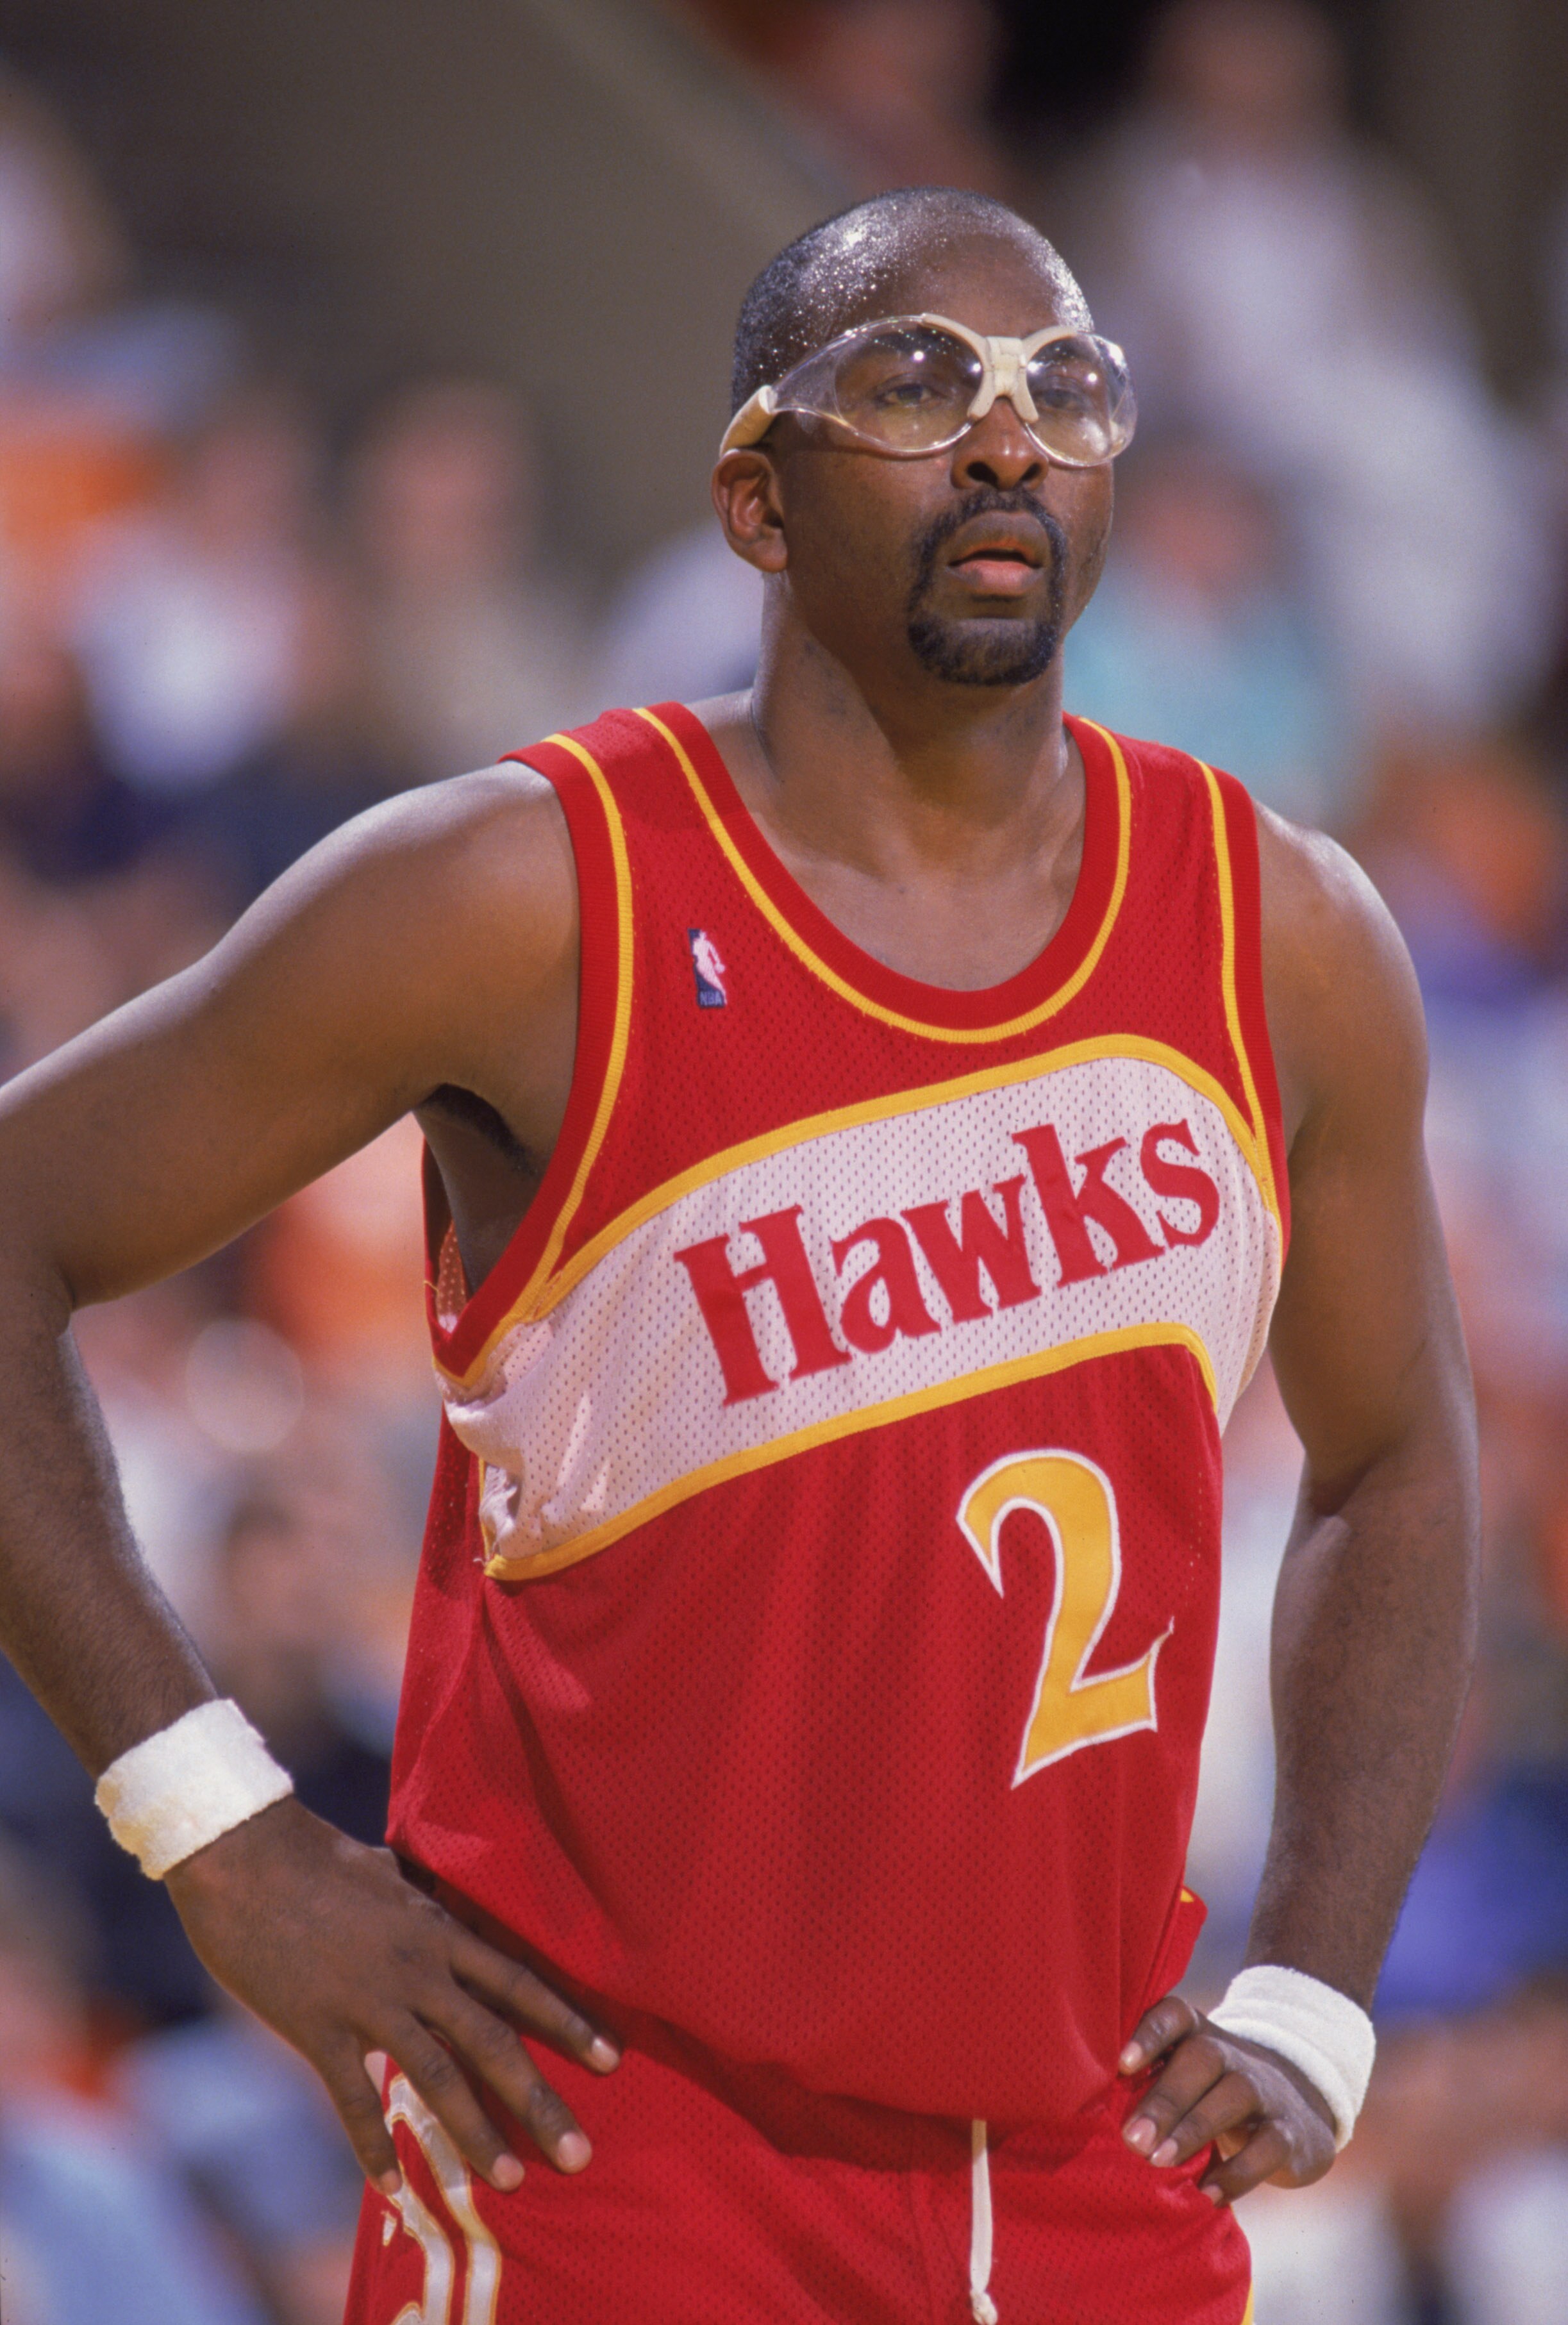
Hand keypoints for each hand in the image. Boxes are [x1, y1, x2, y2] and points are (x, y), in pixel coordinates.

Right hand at [165, 1797, 617, 2195]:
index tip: (611, 2059)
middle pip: (494, 2041)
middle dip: (539, 2100)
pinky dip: (373, 2147)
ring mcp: (370, 2001)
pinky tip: (393, 2189)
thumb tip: (438, 1897)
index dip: (567, 2021)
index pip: (517, 1982)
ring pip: (437, 2077)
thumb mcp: (388, 1872)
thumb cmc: (316, 1856)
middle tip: (580, 2155)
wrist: (245, 1856)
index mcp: (438, 1930)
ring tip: (511, 2182)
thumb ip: (420, 1897)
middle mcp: (419, 1969)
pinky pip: (353, 2098)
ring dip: (474, 2134)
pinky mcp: (319, 2027)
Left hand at [1118, 1992, 1335, 2204]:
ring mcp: (1264, 2090)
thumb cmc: (1213, 2095)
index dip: (1149, 2034)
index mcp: (1197, 2035)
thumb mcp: (1185, 2080)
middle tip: (1132, 2139)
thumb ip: (1148, 2085)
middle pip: (1200, 2058)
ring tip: (1158, 2162)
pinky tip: (1206, 2194)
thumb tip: (1088, 2118)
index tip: (1122, 2064)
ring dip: (1192, 2129)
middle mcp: (1231, 2054)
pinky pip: (1267, 2146)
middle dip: (1164, 2098)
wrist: (1299, 2109)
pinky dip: (1237, 2173)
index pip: (1174, 2015)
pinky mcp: (1289, 2132)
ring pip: (1233, 2095)